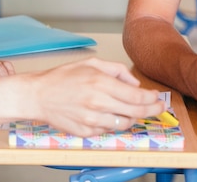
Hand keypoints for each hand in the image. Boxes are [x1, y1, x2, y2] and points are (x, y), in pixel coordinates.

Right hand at [29, 57, 165, 137]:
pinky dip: (113, 123)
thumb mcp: (91, 63)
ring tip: (131, 110)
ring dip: (132, 118)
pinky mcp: (86, 132)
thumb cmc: (62, 78)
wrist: (38, 95)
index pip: (137, 96)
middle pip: (136, 112)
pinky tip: (108, 114)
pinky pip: (108, 130)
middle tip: (158, 108)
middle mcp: (98, 103)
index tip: (157, 98)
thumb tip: (134, 83)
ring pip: (125, 124)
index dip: (152, 99)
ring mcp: (92, 119)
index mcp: (100, 83)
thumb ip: (116, 70)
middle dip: (152, 110)